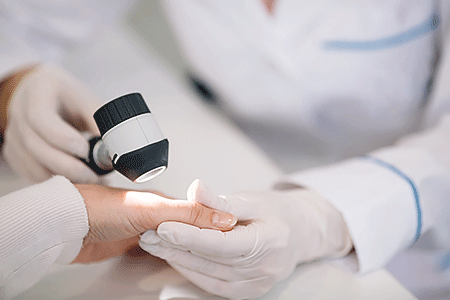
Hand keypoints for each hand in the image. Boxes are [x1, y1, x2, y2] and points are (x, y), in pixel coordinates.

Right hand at [3, 64, 100, 182]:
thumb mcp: (85, 100)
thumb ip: (99, 121)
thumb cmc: (67, 96)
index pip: (40, 118)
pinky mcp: (14, 153)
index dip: (64, 139)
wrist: (42, 93)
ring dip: (64, 178)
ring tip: (91, 181)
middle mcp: (19, 113)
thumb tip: (117, 147)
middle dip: (69, 167)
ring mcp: (13, 135)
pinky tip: (76, 180)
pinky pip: (32, 175)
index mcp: (38, 92)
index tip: (87, 151)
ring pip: (34, 166)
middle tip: (95, 177)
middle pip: (37, 147)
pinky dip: (55, 182)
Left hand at [73, 184, 236, 263]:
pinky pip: (159, 252)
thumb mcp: (153, 210)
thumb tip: (223, 217)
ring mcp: (146, 231)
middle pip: (189, 230)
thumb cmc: (103, 209)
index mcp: (167, 202)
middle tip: (223, 252)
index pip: (201, 216)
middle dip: (205, 240)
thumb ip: (188, 214)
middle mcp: (159, 215)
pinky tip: (176, 261)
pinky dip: (170, 257)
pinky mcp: (133, 245)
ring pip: (175, 242)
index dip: (218, 226)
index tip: (234, 237)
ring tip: (205, 259)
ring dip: (188, 249)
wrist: (69, 224)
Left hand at [140, 180, 352, 298]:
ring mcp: (257, 285)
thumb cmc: (277, 212)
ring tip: (155, 245)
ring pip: (208, 275)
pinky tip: (176, 259)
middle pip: (211, 260)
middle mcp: (265, 268)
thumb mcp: (252, 199)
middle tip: (149, 234)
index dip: (190, 236)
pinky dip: (193, 272)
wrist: (300, 233)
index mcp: (269, 241)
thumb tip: (195, 188)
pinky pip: (214, 286)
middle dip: (176, 247)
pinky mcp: (249, 292)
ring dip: (179, 260)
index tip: (163, 227)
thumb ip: (221, 200)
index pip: (222, 242)